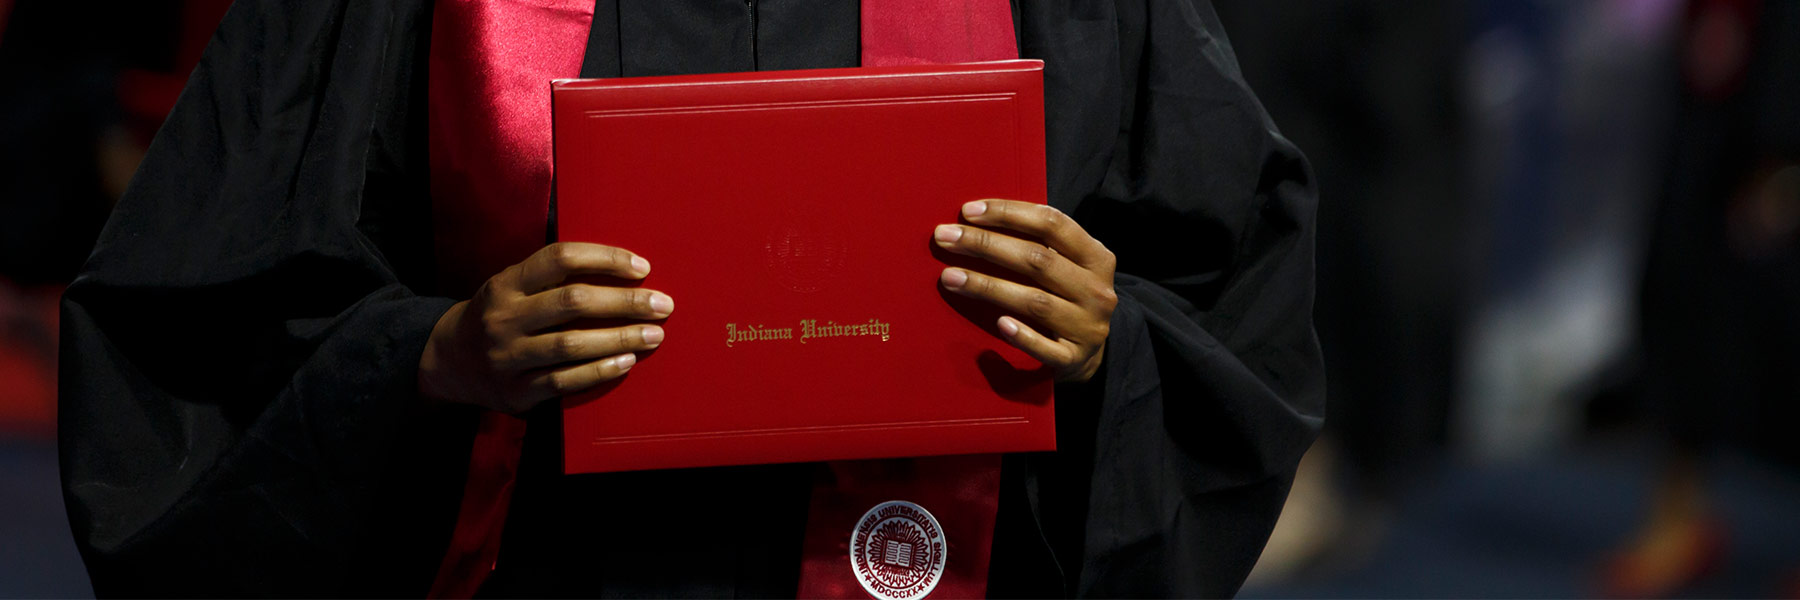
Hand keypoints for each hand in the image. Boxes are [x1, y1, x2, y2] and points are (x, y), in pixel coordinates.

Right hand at [418, 242, 673, 412]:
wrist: (449, 361)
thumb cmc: (502, 315)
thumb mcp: (514, 286)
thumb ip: (555, 278)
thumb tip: (626, 270)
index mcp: (507, 283)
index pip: (560, 259)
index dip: (605, 259)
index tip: (642, 266)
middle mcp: (504, 317)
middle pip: (572, 302)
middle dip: (624, 302)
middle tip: (662, 304)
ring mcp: (507, 356)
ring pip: (570, 344)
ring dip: (619, 338)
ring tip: (654, 335)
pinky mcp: (514, 392)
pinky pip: (563, 381)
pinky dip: (599, 371)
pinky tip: (626, 362)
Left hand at [934, 200, 1116, 381]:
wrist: (1092, 353)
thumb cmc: (1066, 297)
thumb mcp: (1068, 266)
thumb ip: (1038, 245)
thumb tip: (974, 221)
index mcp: (1097, 257)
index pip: (1051, 224)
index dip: (1008, 213)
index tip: (967, 212)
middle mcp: (1096, 290)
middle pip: (1037, 259)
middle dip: (986, 245)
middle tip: (945, 238)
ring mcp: (1087, 327)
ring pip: (1034, 302)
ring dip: (988, 286)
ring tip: (949, 276)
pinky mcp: (1074, 359)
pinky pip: (1046, 348)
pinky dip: (1022, 336)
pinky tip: (999, 323)